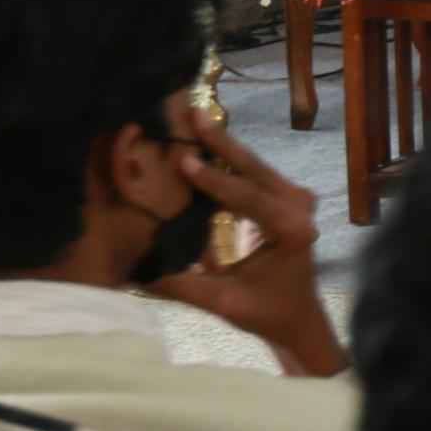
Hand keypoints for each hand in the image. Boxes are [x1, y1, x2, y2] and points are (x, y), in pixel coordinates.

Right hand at [143, 98, 346, 376]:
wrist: (298, 317)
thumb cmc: (265, 311)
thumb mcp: (222, 302)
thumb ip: (180, 285)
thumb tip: (130, 272)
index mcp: (291, 231)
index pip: (249, 198)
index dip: (215, 179)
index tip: (184, 160)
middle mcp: (299, 208)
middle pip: (255, 170)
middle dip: (222, 142)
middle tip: (192, 113)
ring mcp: (298, 200)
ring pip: (256, 167)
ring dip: (224, 146)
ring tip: (195, 121)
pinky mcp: (289, 198)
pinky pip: (257, 175)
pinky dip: (231, 161)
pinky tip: (206, 144)